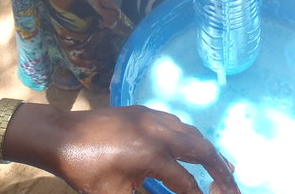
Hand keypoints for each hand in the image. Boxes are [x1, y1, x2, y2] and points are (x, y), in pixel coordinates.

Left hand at [47, 106, 240, 193]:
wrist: (61, 136)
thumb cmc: (86, 172)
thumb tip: (170, 193)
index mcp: (153, 155)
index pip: (188, 183)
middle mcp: (159, 132)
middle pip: (202, 150)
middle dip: (221, 170)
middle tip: (233, 187)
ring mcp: (152, 117)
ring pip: (191, 132)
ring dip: (208, 151)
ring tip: (222, 168)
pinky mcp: (143, 110)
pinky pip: (176, 123)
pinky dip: (191, 137)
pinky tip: (192, 147)